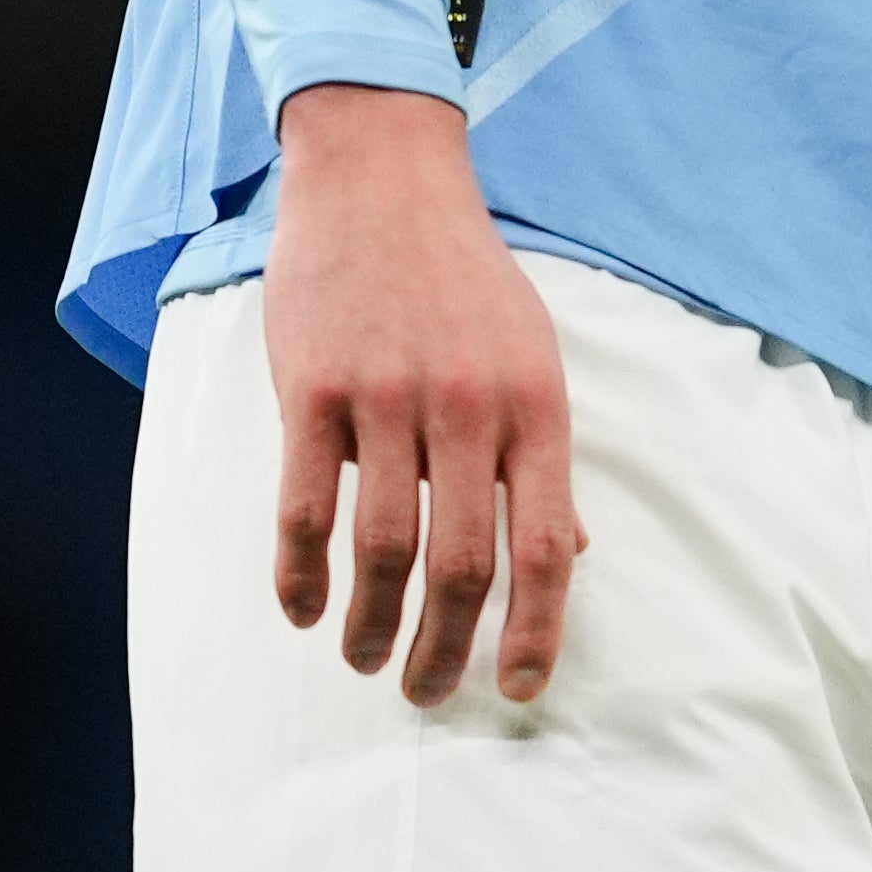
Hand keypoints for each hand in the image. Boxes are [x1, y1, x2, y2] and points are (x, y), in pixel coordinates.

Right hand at [262, 83, 585, 706]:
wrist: (383, 178)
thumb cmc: (464, 278)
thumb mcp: (532, 354)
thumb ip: (540, 455)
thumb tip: (571, 551)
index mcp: (535, 404)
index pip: (548, 544)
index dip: (536, 629)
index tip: (518, 690)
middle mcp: (468, 406)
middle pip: (462, 564)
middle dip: (445, 648)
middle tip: (428, 692)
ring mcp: (387, 396)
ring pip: (381, 548)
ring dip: (370, 624)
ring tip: (363, 659)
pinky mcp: (314, 388)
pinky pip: (304, 507)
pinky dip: (300, 575)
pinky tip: (302, 610)